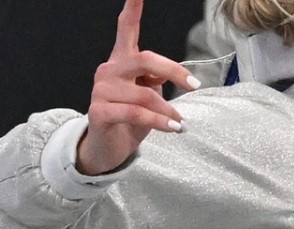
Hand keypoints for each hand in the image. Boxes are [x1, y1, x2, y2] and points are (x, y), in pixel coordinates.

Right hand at [76, 0, 198, 175]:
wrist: (106, 150)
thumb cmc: (129, 121)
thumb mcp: (148, 96)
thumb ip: (155, 79)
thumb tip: (172, 75)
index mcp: (121, 61)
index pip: (126, 29)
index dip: (132, 10)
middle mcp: (109, 70)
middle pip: (145, 60)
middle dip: (173, 71)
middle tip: (194, 85)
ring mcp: (102, 90)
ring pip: (144, 95)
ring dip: (168, 110)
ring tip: (180, 122)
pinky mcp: (99, 112)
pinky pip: (136, 113)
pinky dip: (159, 122)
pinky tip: (172, 128)